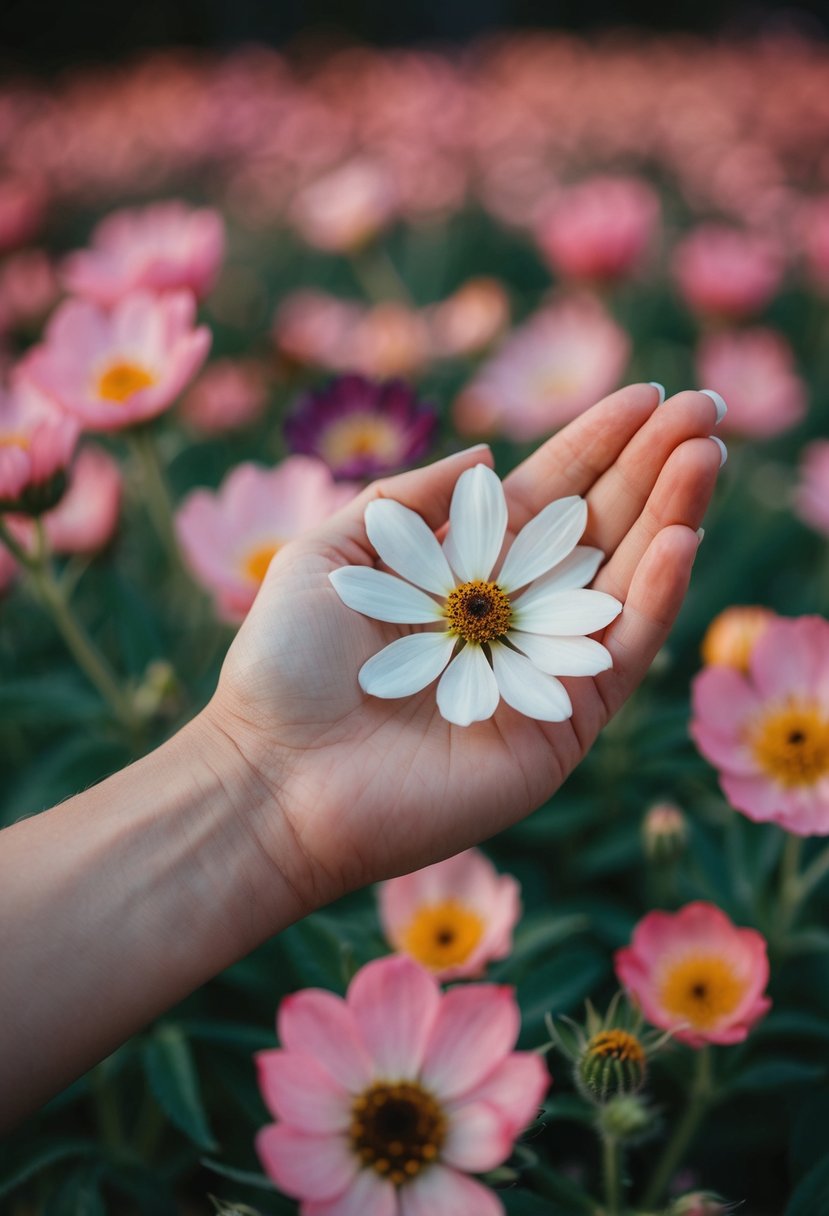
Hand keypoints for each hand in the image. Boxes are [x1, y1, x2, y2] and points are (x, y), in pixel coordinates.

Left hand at [208, 384, 721, 908]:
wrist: (274, 779)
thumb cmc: (285, 667)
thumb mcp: (331, 553)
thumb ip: (408, 500)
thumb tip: (487, 457)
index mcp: (463, 570)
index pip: (549, 494)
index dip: (599, 443)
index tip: (648, 393)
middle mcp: (512, 615)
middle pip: (601, 528)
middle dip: (654, 466)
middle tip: (708, 408)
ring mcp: (542, 671)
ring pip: (625, 584)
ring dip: (671, 516)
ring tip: (705, 454)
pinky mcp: (560, 727)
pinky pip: (619, 656)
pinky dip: (653, 598)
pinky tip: (679, 538)